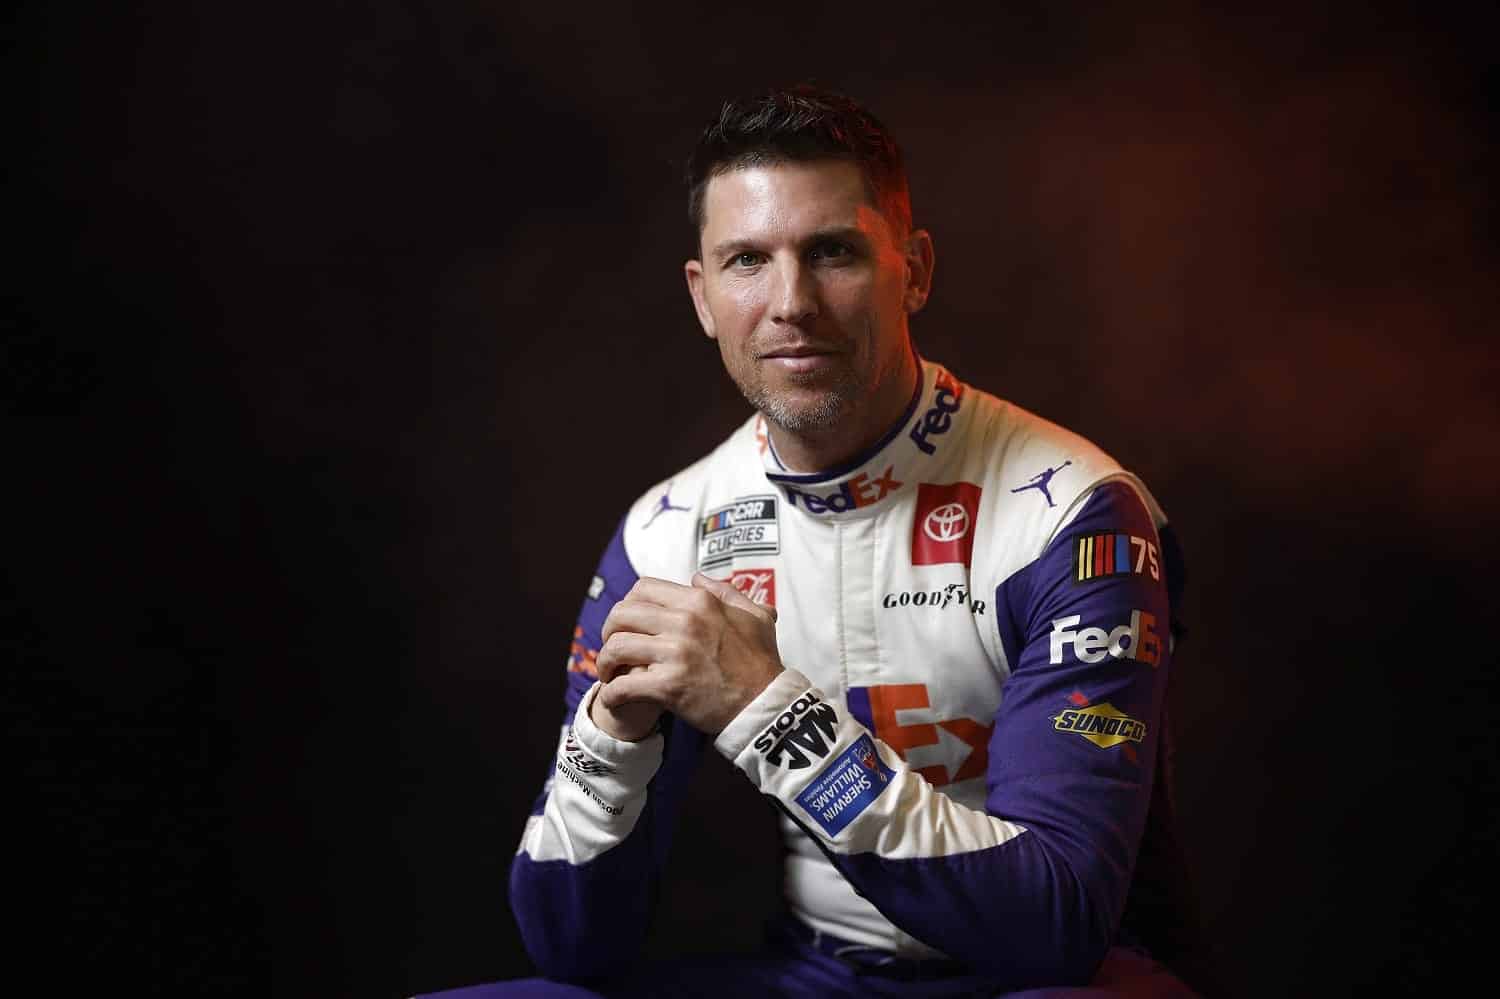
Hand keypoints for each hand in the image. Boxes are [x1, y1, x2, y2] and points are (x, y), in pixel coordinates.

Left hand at [594, 573, 782, 735]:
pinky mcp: (669, 686)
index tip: (629, 621)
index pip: (644, 588)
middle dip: (609, 630)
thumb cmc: (762, 662)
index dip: (629, 603)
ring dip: (606, 661)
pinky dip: (611, 693)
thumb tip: (697, 577)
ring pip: (617, 646)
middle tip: (612, 646)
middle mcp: (685, 622)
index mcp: (700, 602)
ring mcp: (676, 654)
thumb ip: (726, 592)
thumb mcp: (755, 616)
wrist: (766, 705)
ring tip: (608, 673)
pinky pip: (624, 685)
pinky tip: (613, 697)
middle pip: (622, 613)